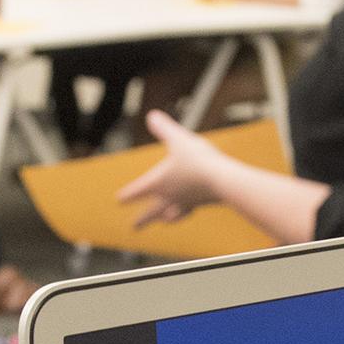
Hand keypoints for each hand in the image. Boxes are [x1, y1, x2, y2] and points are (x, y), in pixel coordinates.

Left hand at [116, 113, 230, 227]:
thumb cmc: (198, 160)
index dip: (127, 195)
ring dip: (163, 218)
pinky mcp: (201, 204)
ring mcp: (185, 203)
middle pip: (151, 211)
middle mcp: (169, 196)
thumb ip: (164, 128)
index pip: (137, 191)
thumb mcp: (178, 139)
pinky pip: (189, 211)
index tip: (119, 200)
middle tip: (133, 227)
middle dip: (142, 219)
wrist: (224, 180)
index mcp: (158, 183)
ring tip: (163, 221)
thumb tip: (151, 115)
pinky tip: (187, 212)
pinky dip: (184, 213)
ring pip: (170, 215)